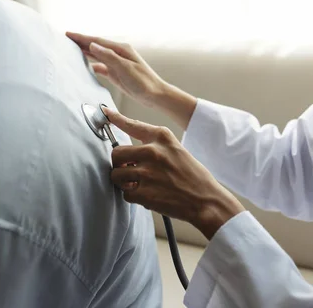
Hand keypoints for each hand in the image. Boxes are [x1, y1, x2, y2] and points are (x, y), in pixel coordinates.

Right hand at [66, 32, 166, 107]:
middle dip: (81, 42)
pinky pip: (101, 67)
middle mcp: (118, 54)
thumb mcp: (125, 68)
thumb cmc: (144, 82)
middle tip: (66, 39)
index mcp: (121, 49)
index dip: (81, 38)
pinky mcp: (117, 74)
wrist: (155, 96)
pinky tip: (85, 66)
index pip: (97, 41)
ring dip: (85, 52)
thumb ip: (109, 57)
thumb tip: (93, 45)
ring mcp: (117, 64)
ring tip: (72, 49)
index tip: (68, 34)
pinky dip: (92, 65)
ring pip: (97, 56)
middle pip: (96, 46)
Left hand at [104, 108, 244, 239]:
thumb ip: (154, 147)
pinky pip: (125, 193)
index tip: (105, 113)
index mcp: (162, 137)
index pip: (132, 125)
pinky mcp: (144, 192)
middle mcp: (153, 151)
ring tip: (139, 185)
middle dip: (119, 164)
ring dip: (123, 182)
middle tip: (128, 171)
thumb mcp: (176, 150)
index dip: (116, 119)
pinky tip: (148, 196)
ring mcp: (147, 173)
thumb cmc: (192, 176)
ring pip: (116, 175)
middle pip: (116, 153)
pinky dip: (133, 197)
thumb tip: (129, 154)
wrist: (206, 200)